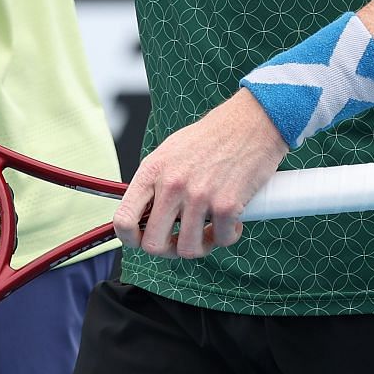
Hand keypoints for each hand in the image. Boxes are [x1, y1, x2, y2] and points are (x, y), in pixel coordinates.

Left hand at [112, 91, 289, 259]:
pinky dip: (227, 236)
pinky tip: (231, 220)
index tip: (142, 240)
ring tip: (209, 229)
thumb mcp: (169, 153)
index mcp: (152, 171)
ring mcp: (199, 197)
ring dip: (201, 245)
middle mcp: (172, 185)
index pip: (124, 219)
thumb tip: (144, 216)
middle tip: (181, 240)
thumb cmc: (210, 139)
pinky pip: (221, 240)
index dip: (130, 238)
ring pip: (189, 249)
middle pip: (154, 244)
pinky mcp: (227, 205)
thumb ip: (155, 184)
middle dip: (168, 249)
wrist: (249, 124)